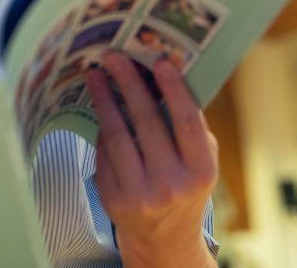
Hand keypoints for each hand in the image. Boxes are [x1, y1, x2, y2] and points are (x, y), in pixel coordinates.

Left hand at [86, 52, 217, 267]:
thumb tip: (166, 76)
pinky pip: (103, 152)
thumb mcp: (200, 161)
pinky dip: (101, 128)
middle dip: (128, 83)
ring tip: (95, 76)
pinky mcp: (112, 198)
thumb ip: (190, 126)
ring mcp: (139, 193)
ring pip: (116, 134)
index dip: (174, 90)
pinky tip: (99, 109)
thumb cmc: (186, 186)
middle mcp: (170, 184)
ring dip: (103, 99)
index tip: (160, 62)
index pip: (187, 123)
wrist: (164, 238)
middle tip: (115, 57)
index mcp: (200, 171)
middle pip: (145, 122)